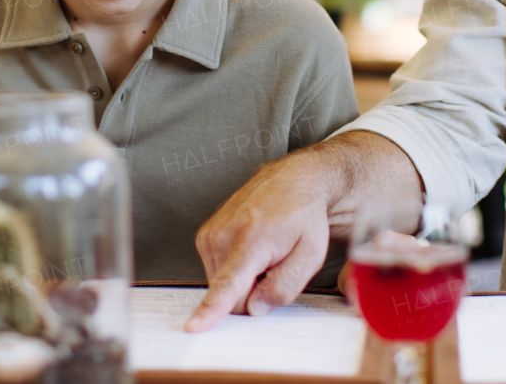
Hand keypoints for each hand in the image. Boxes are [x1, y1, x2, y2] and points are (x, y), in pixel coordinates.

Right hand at [187, 132, 423, 331]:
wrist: (293, 180)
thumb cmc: (304, 214)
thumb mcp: (311, 254)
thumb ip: (285, 285)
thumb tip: (255, 307)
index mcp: (252, 239)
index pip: (228, 283)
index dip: (211, 309)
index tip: (194, 325)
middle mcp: (225, 234)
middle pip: (231, 295)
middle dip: (254, 291)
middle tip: (275, 264)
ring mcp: (211, 234)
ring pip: (223, 285)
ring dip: (246, 279)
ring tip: (264, 253)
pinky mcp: (205, 236)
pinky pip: (218, 272)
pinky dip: (236, 268)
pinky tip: (252, 249)